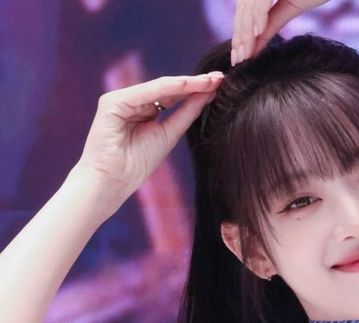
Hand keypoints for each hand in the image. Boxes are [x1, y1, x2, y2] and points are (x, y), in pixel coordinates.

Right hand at [72, 72, 223, 198]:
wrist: (111, 182)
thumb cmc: (135, 165)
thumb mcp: (168, 135)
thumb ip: (186, 114)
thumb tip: (207, 95)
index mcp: (142, 110)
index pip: (173, 95)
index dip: (197, 90)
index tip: (221, 86)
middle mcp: (131, 101)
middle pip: (169, 88)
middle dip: (196, 83)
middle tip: (221, 77)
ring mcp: (120, 99)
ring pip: (161, 86)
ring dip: (188, 82)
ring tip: (212, 80)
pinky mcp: (112, 102)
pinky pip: (147, 92)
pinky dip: (170, 88)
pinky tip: (189, 84)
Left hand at [231, 0, 329, 65]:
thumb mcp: (290, 8)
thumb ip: (271, 24)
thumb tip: (254, 46)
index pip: (246, 13)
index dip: (241, 34)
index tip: (239, 58)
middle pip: (244, 11)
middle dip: (240, 36)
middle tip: (238, 59)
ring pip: (250, 7)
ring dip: (246, 31)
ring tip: (246, 52)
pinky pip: (262, 1)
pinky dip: (259, 15)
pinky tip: (257, 32)